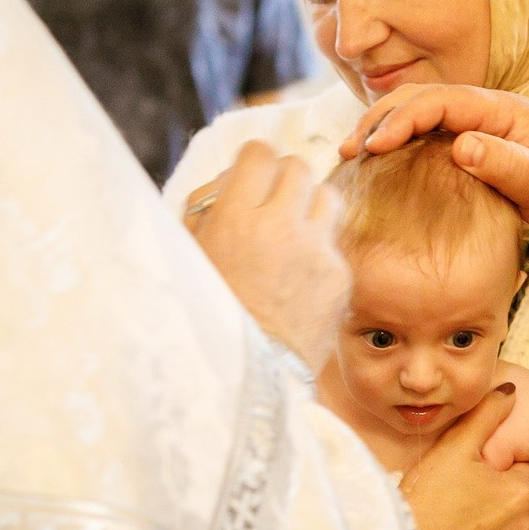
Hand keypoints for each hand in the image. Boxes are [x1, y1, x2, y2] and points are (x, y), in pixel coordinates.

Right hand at [186, 140, 348, 367]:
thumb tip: (233, 178)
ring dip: (311, 207)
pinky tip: (299, 279)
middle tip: (273, 203)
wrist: (245, 376)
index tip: (251, 175)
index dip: (254, 162)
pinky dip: (319, 254)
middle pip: (298, 167)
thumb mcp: (189, 255)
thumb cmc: (205, 315)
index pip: (259, 152)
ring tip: (294, 233)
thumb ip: (209, 209)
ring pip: (327, 196)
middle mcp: (280, 226)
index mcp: (235, 217)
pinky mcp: (340, 278)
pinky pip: (334, 245)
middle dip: (284, 180)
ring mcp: (317, 252)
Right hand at [342, 83, 528, 235]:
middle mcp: (483, 110)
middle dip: (379, 118)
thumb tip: (460, 146)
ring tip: (353, 156)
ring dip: (384, 128)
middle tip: (348, 151)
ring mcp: (478, 125)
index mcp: (499, 109)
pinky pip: (429, 136)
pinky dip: (399, 144)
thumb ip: (505, 163)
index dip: (402, 119)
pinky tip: (379, 165)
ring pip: (419, 114)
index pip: (439, 101)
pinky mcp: (475, 144)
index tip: (374, 147)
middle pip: (419, 98)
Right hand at [400, 388, 528, 529]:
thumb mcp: (456, 446)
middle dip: (498, 499)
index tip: (468, 479)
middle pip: (519, 503)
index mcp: (521, 487)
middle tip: (461, 501)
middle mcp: (526, 523)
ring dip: (497, 528)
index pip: (518, 472)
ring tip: (461, 524)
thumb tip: (512, 391)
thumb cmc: (427, 493)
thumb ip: (487, 414)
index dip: (493, 472)